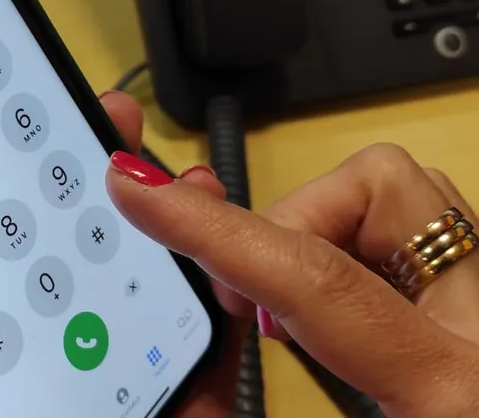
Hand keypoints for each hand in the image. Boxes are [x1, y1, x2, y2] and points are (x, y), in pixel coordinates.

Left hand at [0, 91, 240, 416]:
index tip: (2, 152)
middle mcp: (57, 387)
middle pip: (74, 278)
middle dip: (90, 196)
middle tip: (100, 126)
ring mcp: (122, 402)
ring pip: (145, 306)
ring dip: (161, 235)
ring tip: (169, 172)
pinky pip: (211, 365)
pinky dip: (224, 309)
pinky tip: (224, 256)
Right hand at [107, 143, 478, 417]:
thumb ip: (243, 417)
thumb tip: (188, 390)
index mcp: (450, 388)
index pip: (313, 276)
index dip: (212, 229)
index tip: (139, 189)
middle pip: (380, 189)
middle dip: (288, 223)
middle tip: (248, 302)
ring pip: (401, 193)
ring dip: (322, 231)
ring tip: (296, 308)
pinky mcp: (478, 298)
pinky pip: (414, 229)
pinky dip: (354, 249)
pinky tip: (340, 313)